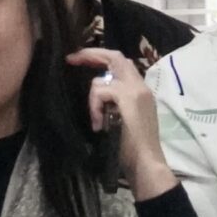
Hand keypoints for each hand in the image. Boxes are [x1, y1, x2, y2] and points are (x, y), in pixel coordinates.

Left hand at [68, 48, 175, 198]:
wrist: (146, 161)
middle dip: (91, 55)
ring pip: (103, 79)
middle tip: (71, 58)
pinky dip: (94, 107)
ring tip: (96, 119)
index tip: (81, 59)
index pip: (122, 63)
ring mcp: (136, 91)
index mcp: (142, 91)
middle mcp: (141, 87)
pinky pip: (101, 91)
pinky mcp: (127, 98)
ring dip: (92, 97)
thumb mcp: (124, 119)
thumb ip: (116, 103)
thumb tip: (98, 93)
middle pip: (115, 57)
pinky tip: (99, 125)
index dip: (101, 57)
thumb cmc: (133, 148)